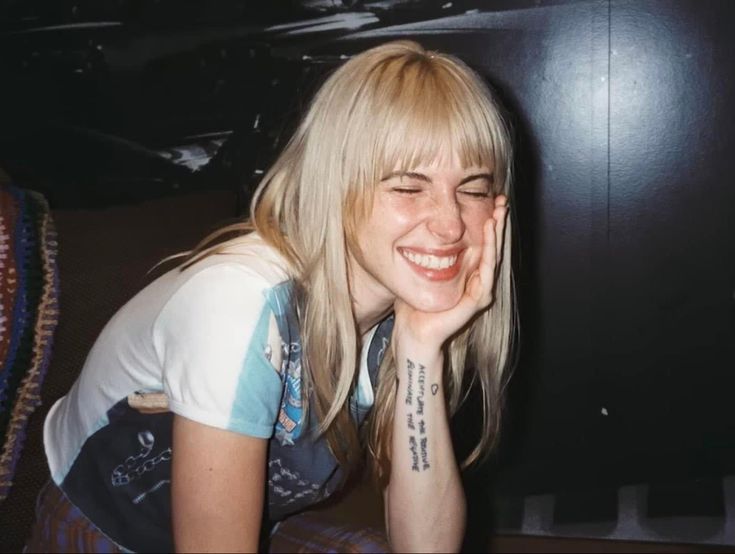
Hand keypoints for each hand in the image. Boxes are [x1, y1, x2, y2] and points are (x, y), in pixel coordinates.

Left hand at [392, 195, 508, 352]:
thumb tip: (415, 228)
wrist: (413, 331)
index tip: (492, 201)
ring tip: (499, 212)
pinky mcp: (477, 300)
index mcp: (468, 274)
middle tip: (503, 200)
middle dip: (499, 223)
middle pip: (493, 247)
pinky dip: (489, 251)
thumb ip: (423, 251)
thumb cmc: (413, 304)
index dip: (489, 223)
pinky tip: (489, 234)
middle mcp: (478, 281)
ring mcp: (480, 291)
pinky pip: (486, 272)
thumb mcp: (418, 269)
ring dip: (497, 234)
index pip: (483, 244)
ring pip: (494, 256)